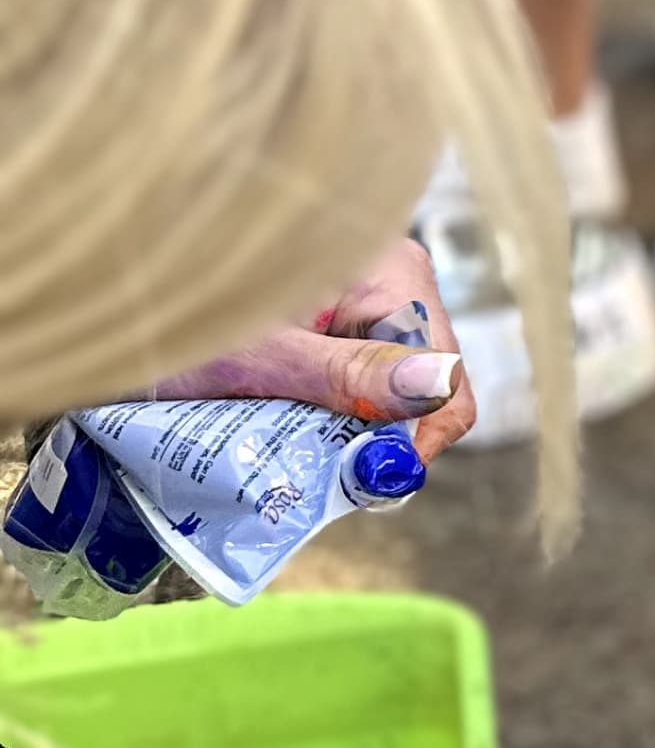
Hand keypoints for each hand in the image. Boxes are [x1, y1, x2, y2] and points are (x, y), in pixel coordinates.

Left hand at [148, 238, 472, 456]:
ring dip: (340, 430)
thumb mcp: (260, 356)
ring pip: (387, 396)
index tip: (352, 475)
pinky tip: (275, 416)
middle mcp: (391, 288)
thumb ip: (349, 374)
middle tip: (305, 463)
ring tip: (277, 434)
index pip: (445, 384)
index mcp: (393, 277)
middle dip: (369, 437)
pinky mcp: (335, 328)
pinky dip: (320, 414)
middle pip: (419, 394)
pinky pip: (354, 387)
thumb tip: (439, 385)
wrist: (110, 289)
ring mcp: (364, 308)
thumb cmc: (171, 310)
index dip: (408, 441)